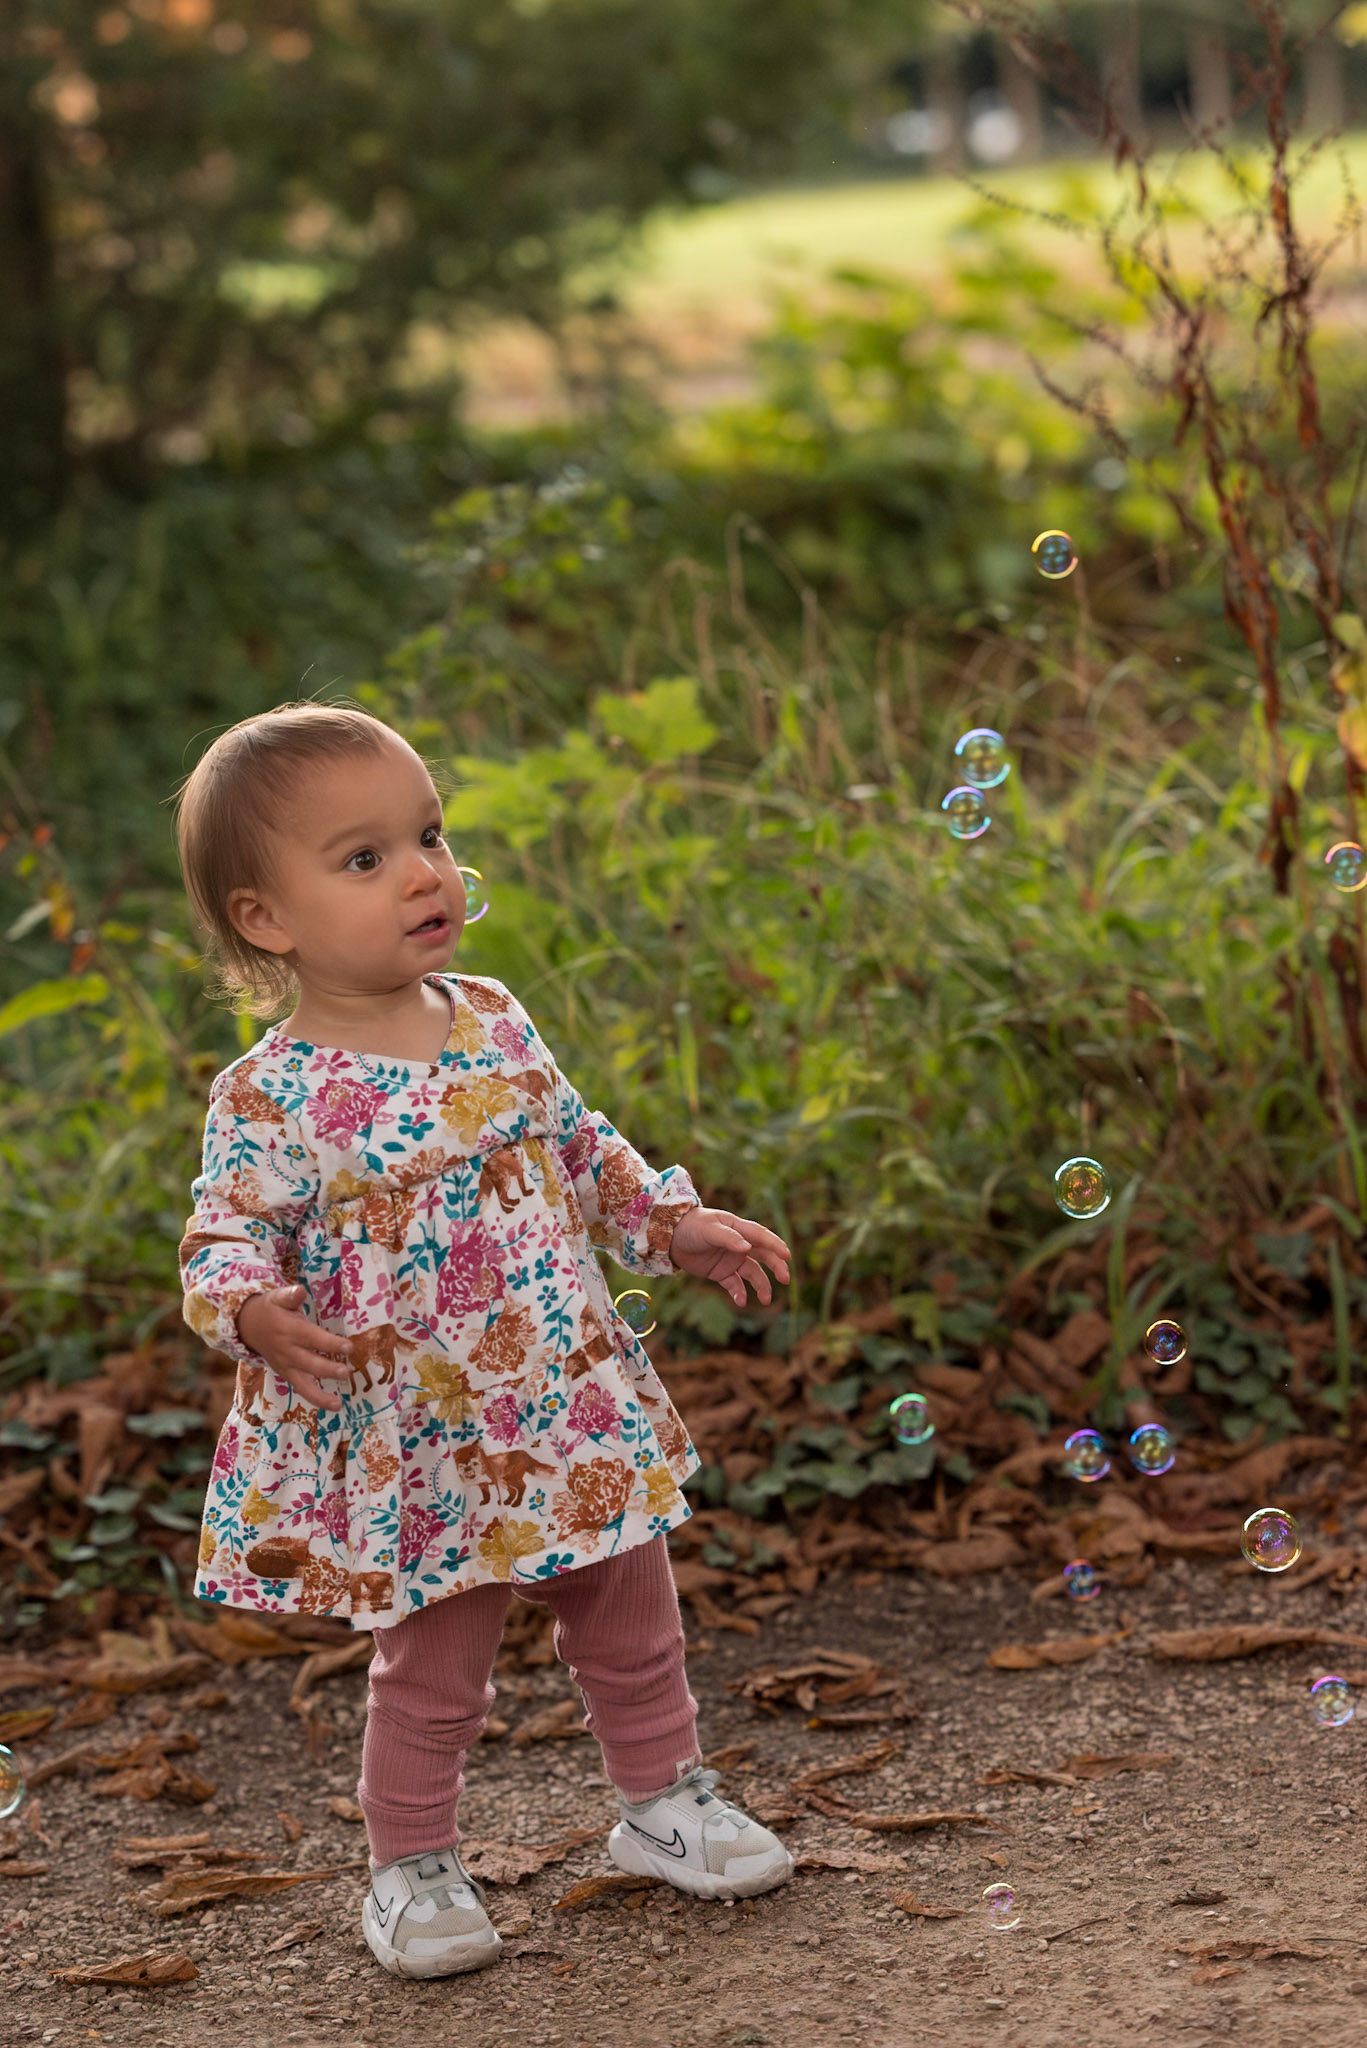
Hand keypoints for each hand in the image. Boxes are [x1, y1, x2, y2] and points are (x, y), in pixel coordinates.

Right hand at [236, 1284, 354, 1413]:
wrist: (247, 1325)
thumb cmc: (270, 1309)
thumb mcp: (277, 1297)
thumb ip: (290, 1296)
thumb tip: (300, 1291)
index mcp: (289, 1331)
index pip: (312, 1339)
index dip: (330, 1343)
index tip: (349, 1347)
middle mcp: (288, 1352)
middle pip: (309, 1364)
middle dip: (327, 1369)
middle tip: (346, 1373)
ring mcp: (286, 1366)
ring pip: (303, 1384)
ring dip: (320, 1395)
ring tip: (337, 1405)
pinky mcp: (286, 1374)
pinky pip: (301, 1389)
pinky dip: (315, 1398)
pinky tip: (333, 1405)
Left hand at [667, 1207, 790, 1306]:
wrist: (669, 1237)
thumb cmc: (691, 1226)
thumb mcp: (709, 1229)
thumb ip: (728, 1238)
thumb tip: (747, 1248)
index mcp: (739, 1229)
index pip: (762, 1237)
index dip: (776, 1245)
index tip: (787, 1256)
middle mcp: (739, 1245)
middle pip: (763, 1256)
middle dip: (776, 1267)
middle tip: (785, 1279)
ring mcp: (731, 1259)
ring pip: (752, 1273)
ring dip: (760, 1285)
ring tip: (765, 1299)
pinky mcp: (721, 1273)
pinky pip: (734, 1284)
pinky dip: (739, 1293)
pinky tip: (741, 1301)